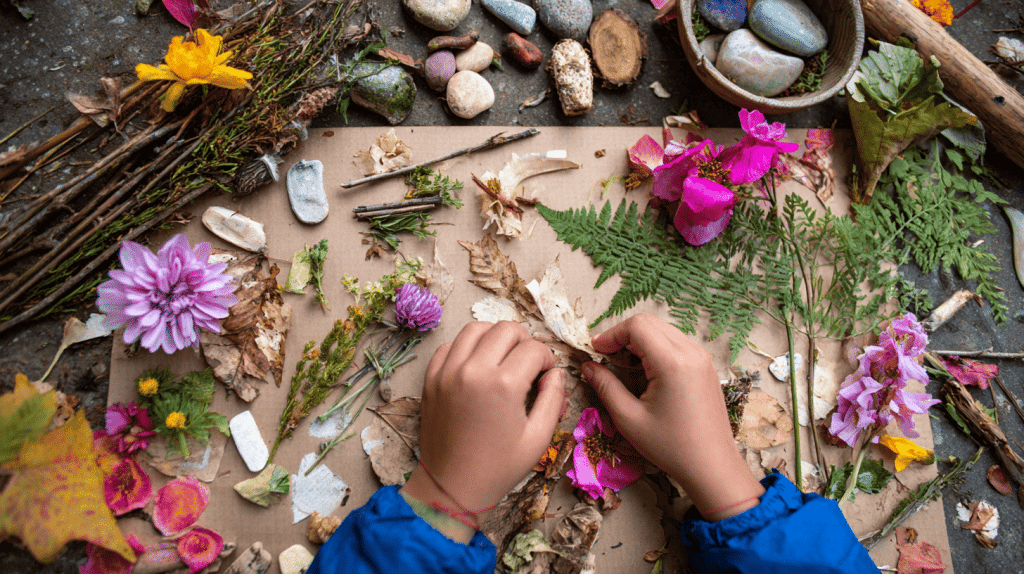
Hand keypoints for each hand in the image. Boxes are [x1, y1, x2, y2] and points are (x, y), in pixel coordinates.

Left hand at [401, 321, 563, 532]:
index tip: (546, 373)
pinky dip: (466, 348)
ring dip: (495, 337)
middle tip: (528, 363)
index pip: (533, 349)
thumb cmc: (498, 467)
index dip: (547, 358)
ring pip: (475, 328)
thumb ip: (553, 399)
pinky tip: (477, 366)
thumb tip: (554, 373)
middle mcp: (473, 370)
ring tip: (503, 358)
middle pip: (506, 329)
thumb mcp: (538, 438)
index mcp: (503, 385)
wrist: (451, 486)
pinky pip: (450, 345)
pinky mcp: (431, 378)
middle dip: (524, 341)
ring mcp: (447, 372)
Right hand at [582, 314, 763, 519]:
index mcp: (672, 363)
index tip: (595, 351)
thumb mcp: (629, 419)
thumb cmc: (671, 447)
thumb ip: (605, 386)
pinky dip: (656, 347)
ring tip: (624, 364)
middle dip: (623, 334)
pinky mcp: (706, 366)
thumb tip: (588, 366)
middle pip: (650, 322)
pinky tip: (646, 370)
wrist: (713, 466)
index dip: (611, 334)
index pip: (637, 326)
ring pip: (663, 329)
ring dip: (640, 340)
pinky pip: (677, 342)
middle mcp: (691, 352)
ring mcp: (702, 357)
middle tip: (606, 356)